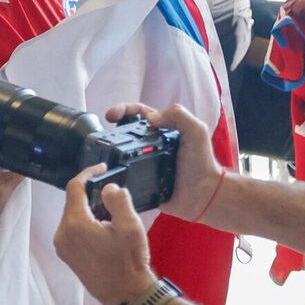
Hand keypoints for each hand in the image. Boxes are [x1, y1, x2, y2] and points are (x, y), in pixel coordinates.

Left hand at [54, 178, 160, 304]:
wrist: (127, 294)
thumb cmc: (129, 262)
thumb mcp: (130, 225)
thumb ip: (117, 200)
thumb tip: (108, 188)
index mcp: (75, 224)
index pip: (74, 188)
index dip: (88, 173)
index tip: (102, 169)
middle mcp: (62, 235)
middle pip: (72, 202)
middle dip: (90, 194)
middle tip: (111, 194)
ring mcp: (62, 247)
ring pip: (72, 216)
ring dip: (88, 210)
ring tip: (111, 214)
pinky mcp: (67, 256)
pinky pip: (72, 231)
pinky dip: (85, 223)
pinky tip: (103, 229)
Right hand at [102, 100, 225, 223]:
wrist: (202, 195)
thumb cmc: (202, 162)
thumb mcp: (196, 131)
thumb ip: (179, 116)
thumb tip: (150, 119)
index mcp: (163, 128)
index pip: (139, 113)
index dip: (123, 110)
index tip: (111, 116)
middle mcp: (151, 143)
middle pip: (125, 131)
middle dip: (111, 130)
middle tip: (102, 136)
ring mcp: (144, 162)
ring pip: (120, 153)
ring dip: (110, 151)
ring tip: (102, 154)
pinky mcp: (140, 179)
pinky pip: (123, 174)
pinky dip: (114, 172)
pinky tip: (108, 172)